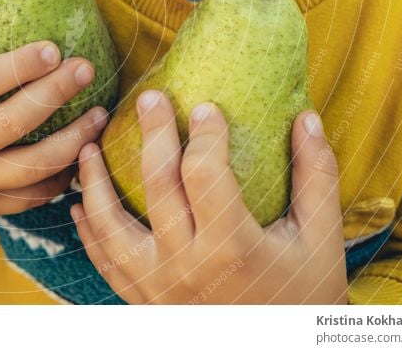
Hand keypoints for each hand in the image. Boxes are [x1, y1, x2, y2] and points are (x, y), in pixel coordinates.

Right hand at [0, 0, 107, 244]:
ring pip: (31, 168)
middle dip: (55, 94)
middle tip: (87, 67)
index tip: (52, 47)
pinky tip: (82, 152)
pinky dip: (60, 177)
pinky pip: (30, 197)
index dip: (16, 67)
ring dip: (72, 142)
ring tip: (100, 114)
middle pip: (13, 124)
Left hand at [71, 90, 346, 303]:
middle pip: (157, 185)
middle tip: (148, 99)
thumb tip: (307, 117)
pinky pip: (105, 263)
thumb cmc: (305, 295)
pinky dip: (89, 232)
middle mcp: (187, 265)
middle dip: (152, 134)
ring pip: (110, 226)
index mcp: (232, 246)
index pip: (205, 173)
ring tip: (87, 148)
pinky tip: (79, 206)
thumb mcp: (322, 239)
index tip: (205, 107)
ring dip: (93, 183)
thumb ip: (316, 176)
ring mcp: (159, 286)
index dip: (205, 134)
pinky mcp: (145, 301)